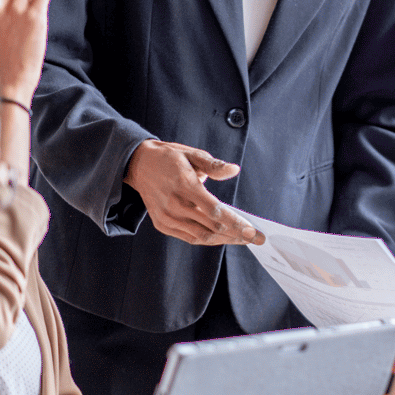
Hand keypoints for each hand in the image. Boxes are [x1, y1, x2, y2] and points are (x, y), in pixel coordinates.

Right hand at [124, 140, 258, 245]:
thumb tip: (234, 170)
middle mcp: (174, 205)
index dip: (236, 223)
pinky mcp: (162, 224)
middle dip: (236, 235)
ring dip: (224, 240)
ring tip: (242, 239)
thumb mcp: (193, 154)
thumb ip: (214, 166)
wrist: (139, 165)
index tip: (252, 231)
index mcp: (184, 185)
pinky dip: (208, 240)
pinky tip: (222, 237)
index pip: (215, 211)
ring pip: (201, 237)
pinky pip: (189, 238)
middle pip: (211, 228)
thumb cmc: (170, 159)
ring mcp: (167, 217)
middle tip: (255, 238)